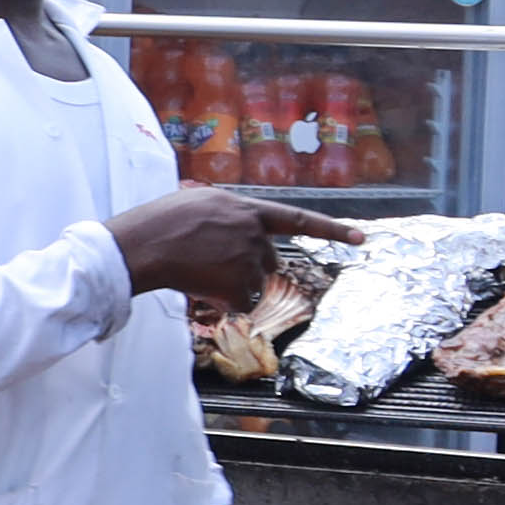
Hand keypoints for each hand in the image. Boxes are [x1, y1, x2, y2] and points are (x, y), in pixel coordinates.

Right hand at [111, 183, 361, 310]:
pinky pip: (240, 303)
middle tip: (210, 264)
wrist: (141, 245)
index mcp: (244, 207)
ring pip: (251, 284)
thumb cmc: (158, 222)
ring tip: (195, 272)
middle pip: (268, 260)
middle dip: (248, 268)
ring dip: (229, 286)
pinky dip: (222, 303)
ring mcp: (247, 258)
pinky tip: (198, 288)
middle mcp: (253, 231)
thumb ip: (224, 212)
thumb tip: (232, 225)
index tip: (363, 237)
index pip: (298, 219)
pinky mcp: (238, 282)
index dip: (332, 229)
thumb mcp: (195, 201)